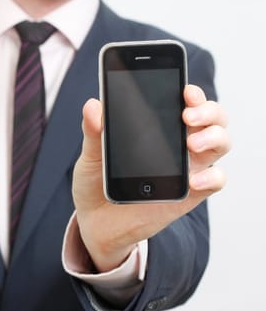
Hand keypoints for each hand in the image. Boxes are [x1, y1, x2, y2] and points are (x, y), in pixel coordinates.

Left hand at [72, 85, 230, 271]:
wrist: (93, 220)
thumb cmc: (96, 182)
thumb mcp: (91, 155)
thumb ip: (94, 131)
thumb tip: (93, 105)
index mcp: (157, 128)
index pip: (184, 103)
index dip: (192, 93)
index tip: (185, 90)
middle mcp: (178, 144)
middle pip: (212, 118)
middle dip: (208, 110)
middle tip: (187, 115)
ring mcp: (186, 168)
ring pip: (219, 143)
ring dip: (214, 137)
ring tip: (192, 142)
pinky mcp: (188, 194)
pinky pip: (214, 181)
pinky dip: (211, 177)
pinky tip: (194, 180)